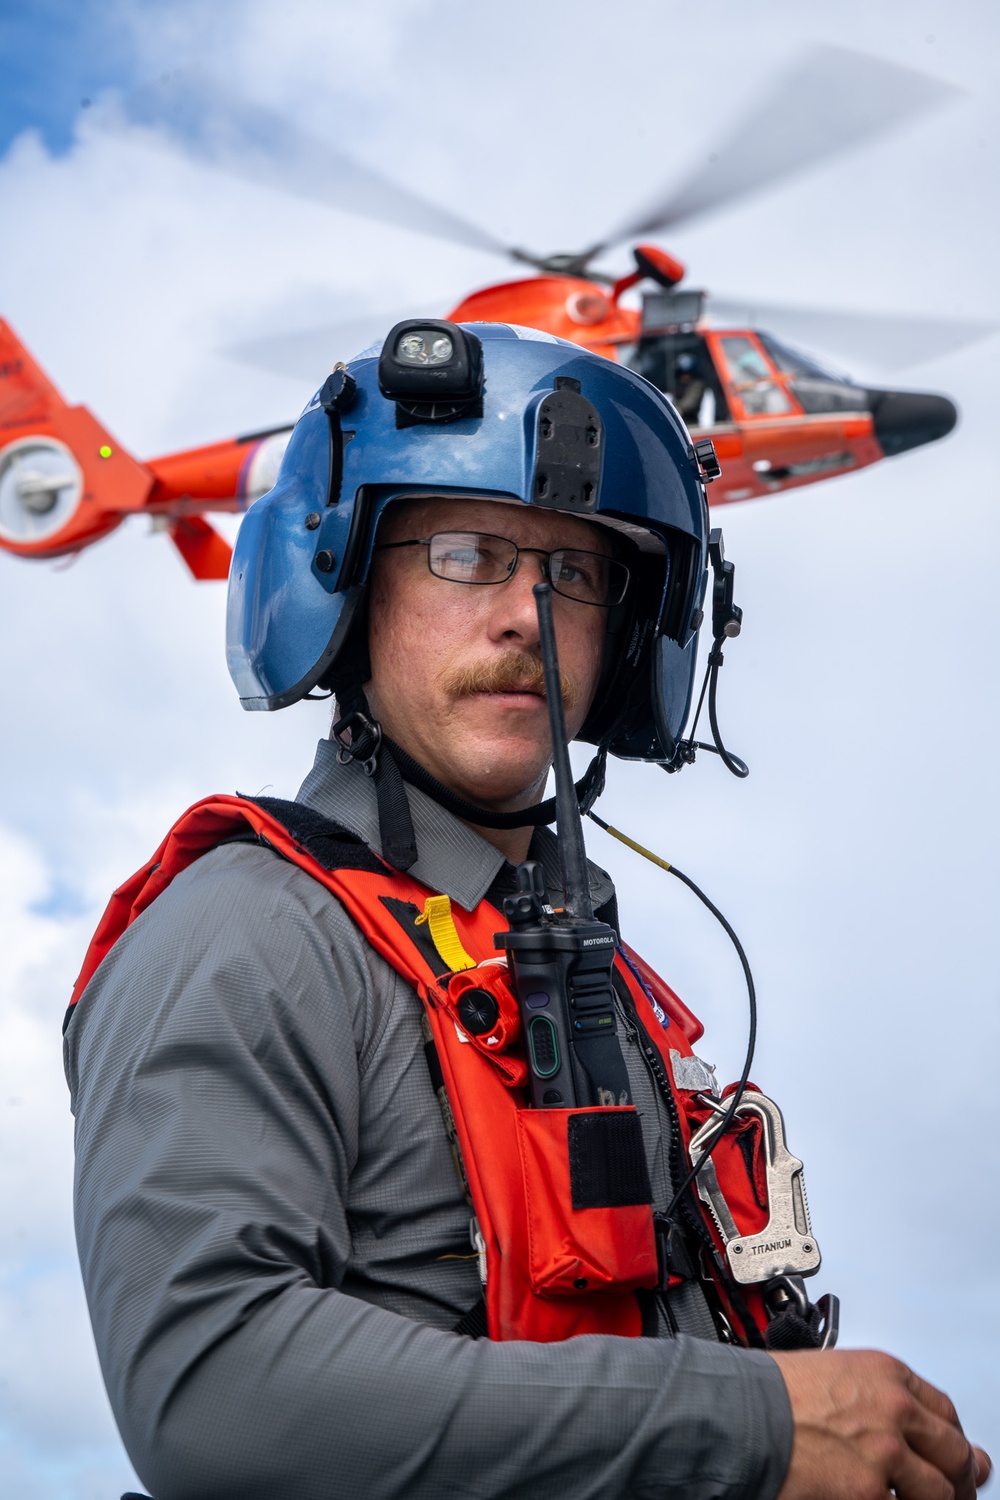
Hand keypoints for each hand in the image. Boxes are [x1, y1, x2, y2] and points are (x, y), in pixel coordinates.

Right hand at [770, 1349, 990, 1499]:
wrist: (741, 1413)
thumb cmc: (773, 1390)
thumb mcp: (835, 1372)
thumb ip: (875, 1397)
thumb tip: (900, 1427)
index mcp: (887, 1374)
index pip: (945, 1411)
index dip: (953, 1439)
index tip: (956, 1454)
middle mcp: (895, 1409)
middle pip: (954, 1452)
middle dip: (960, 1478)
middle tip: (957, 1491)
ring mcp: (887, 1455)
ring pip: (939, 1492)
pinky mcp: (870, 1494)